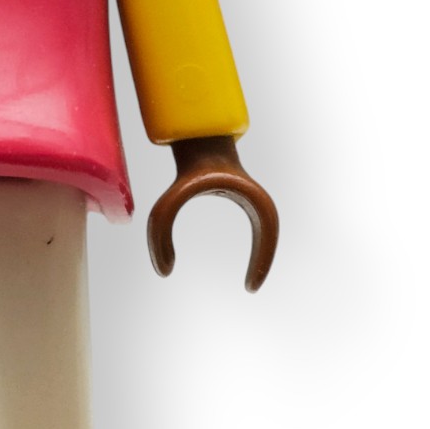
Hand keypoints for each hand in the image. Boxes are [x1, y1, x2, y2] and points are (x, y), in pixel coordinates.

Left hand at [146, 135, 278, 288]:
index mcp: (249, 198)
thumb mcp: (168, 204)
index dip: (262, 261)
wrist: (196, 141)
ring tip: (249, 279)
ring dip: (260, 254)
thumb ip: (159, 235)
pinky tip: (243, 262)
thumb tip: (164, 272)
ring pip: (265, 232)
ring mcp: (250, 198)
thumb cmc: (181, 173)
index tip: (249, 287)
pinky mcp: (243, 198)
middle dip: (262, 262)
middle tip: (250, 287)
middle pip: (270, 235)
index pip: (268, 232)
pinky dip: (256, 247)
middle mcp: (255, 198)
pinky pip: (256, 228)